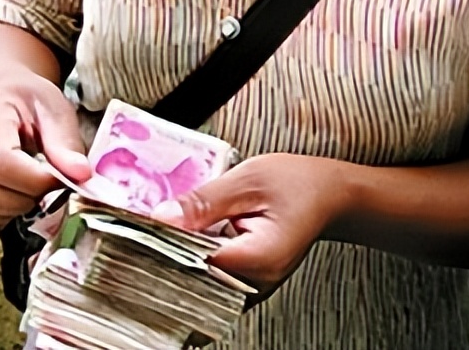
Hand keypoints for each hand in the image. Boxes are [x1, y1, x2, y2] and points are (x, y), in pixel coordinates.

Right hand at [0, 73, 90, 237]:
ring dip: (5, 213)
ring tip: (25, 193)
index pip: (0, 162)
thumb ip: (66, 143)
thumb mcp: (56, 110)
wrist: (7, 98)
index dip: (34, 181)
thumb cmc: (31, 104)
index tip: (58, 178)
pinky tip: (8, 204)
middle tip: (43, 188)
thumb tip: (80, 174)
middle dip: (21, 200)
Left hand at [151, 153, 347, 303]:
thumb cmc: (297, 184)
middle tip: (138, 227)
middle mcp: (252, 285)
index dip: (161, 245)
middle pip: (191, 279)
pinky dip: (192, 259)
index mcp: (256, 261)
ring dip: (175, 256)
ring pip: (197, 281)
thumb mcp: (247, 180)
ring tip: (159, 229)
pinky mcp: (244, 284)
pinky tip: (180, 238)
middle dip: (163, 253)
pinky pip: (208, 277)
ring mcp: (249, 289)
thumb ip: (202, 202)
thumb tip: (160, 218)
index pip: (192, 264)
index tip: (137, 228)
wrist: (331, 197)